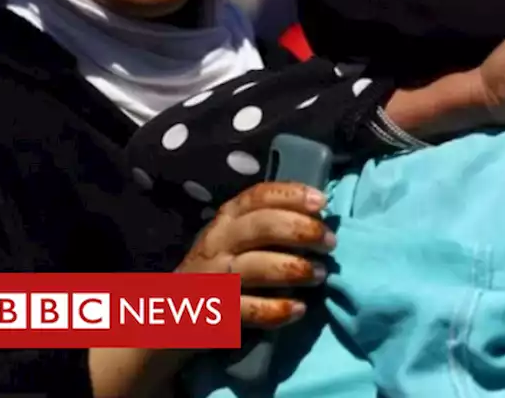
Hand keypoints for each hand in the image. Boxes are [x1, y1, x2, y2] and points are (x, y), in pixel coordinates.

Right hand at [176, 182, 332, 328]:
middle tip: (329, 242)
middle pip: (262, 226)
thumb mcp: (238, 236)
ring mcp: (214, 276)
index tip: (322, 202)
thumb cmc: (222, 266)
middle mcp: (218, 241)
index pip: (259, 196)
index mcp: (228, 218)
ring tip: (319, 274)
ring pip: (257, 266)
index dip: (292, 195)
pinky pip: (250, 309)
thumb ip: (270, 223)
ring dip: (294, 268)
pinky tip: (298, 309)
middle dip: (302, 231)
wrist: (174, 309)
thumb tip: (320, 216)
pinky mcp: (215, 310)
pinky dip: (277, 309)